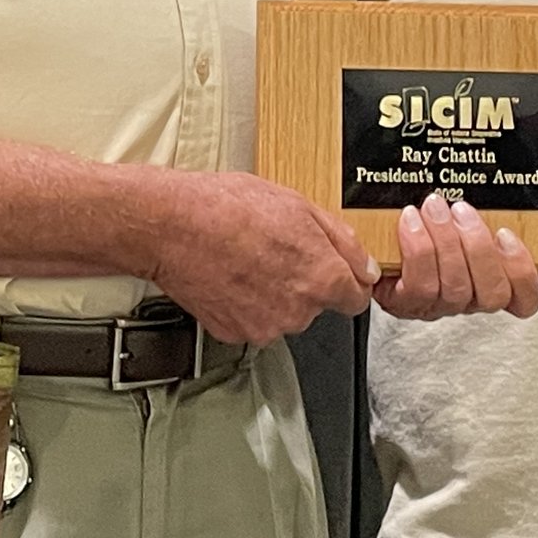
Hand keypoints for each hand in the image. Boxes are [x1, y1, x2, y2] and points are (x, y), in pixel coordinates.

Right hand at [144, 171, 377, 345]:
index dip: (345, 280)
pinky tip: (231, 275)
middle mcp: (298, 311)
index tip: (331, 270)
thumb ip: (342, 241)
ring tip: (247, 259)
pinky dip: (245, 305)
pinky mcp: (235, 334)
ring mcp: (265, 327)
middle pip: (316, 305)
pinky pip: (252, 321)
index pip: (356, 299)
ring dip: (273, 294)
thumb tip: (365, 265)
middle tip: (274, 250)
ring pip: (283, 314)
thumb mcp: (298, 204)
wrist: (171, 226)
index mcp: (321, 278)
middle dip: (303, 282)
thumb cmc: (227, 207)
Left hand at [374, 193, 537, 320]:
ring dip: (446, 243)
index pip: (524, 299)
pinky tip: (411, 222)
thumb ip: (490, 223)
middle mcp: (468, 300)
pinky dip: (418, 249)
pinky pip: (419, 285)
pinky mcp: (406, 303)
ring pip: (456, 288)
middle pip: (492, 293)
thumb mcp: (461, 222)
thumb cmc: (426, 231)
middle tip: (462, 210)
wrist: (375, 243)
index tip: (506, 235)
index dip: (523, 272)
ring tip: (434, 208)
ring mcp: (437, 305)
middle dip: (479, 248)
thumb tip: (518, 214)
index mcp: (490, 282)